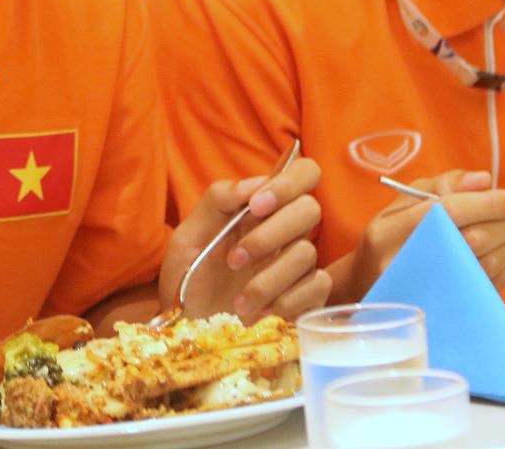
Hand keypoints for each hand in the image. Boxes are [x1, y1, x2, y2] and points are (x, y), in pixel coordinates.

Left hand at [161, 157, 330, 322]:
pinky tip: (260, 313)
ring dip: (268, 278)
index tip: (255, 206)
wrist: (186, 331)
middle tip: (234, 260)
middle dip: (270, 234)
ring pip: (307, 253)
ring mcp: (298, 266)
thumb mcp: (187, 237)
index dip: (287, 184)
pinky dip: (287, 300)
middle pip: (310, 209)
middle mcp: (285, 232)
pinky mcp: (308, 298)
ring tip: (238, 300)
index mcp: (260, 209)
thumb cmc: (187, 279)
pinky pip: (318, 287)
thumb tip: (254, 184)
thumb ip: (216, 201)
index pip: (302, 173)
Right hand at [337, 169, 504, 301]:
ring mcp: (427, 292)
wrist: (369, 285)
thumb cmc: (391, 237)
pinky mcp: (448, 307)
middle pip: (471, 240)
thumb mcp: (404, 201)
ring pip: (485, 266)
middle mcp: (405, 264)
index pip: (445, 212)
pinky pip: (489, 286)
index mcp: (388, 232)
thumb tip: (483, 180)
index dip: (485, 204)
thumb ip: (442, 184)